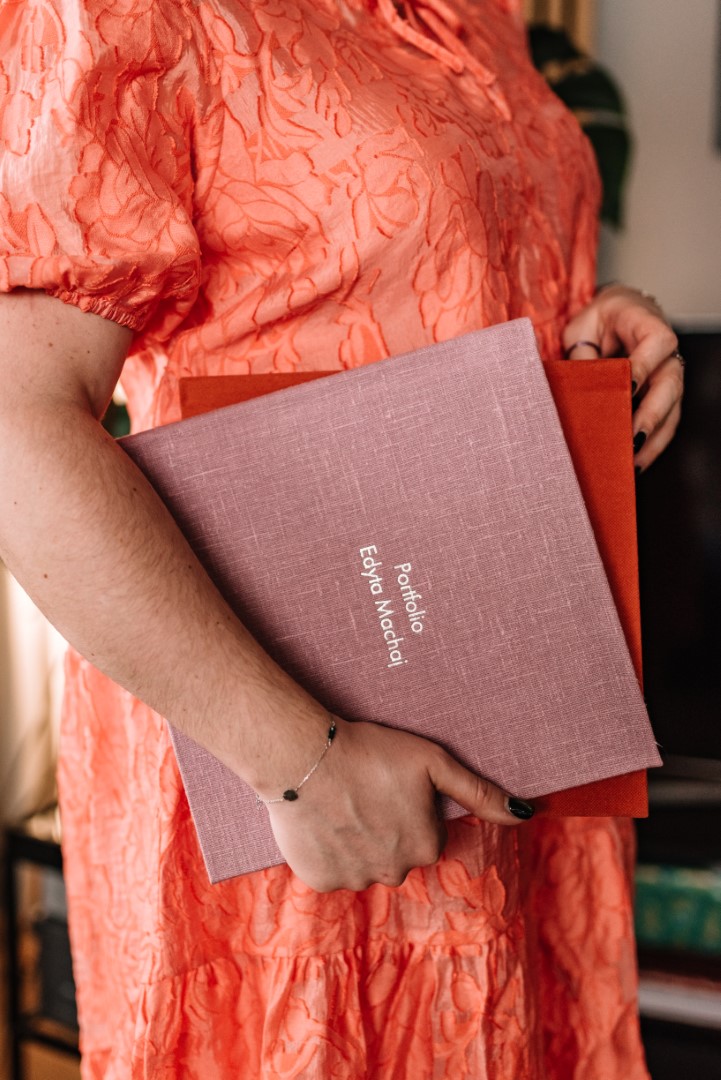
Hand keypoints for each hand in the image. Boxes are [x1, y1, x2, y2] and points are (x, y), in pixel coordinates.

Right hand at [265, 717, 532, 891]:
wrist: (304, 756)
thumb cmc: (372, 751)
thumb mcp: (433, 762)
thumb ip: (479, 792)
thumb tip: (525, 814)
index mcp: (427, 846)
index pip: (427, 834)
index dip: (409, 807)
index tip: (390, 785)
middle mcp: (395, 872)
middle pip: (396, 853)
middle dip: (384, 828)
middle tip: (364, 793)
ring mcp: (356, 880)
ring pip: (363, 864)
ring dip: (355, 841)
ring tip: (339, 802)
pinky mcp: (319, 880)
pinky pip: (330, 870)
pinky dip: (327, 850)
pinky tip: (321, 819)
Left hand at [562, 284, 683, 470]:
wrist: (616, 317)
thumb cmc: (598, 321)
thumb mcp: (582, 328)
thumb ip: (582, 354)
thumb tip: (576, 388)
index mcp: (648, 324)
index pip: (656, 343)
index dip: (644, 367)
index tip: (629, 388)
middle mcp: (667, 354)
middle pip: (670, 385)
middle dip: (652, 414)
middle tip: (632, 439)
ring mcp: (668, 378)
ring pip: (671, 411)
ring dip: (653, 440)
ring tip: (632, 464)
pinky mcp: (664, 400)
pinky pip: (665, 425)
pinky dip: (652, 446)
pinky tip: (635, 465)